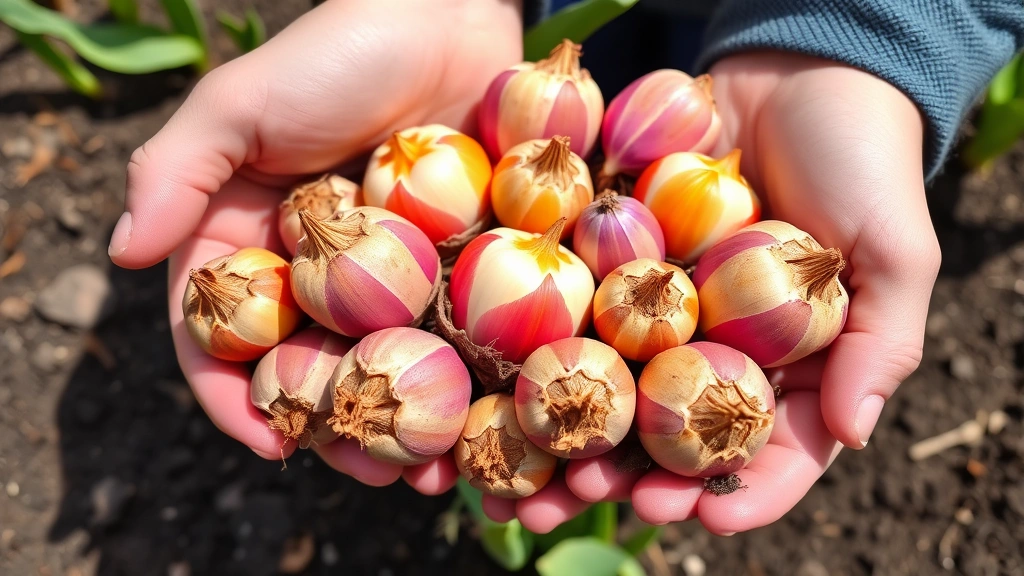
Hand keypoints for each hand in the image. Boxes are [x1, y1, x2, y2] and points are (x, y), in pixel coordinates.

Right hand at [108, 0, 522, 491]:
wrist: (444, 9)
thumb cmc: (336, 50)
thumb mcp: (239, 103)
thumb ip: (174, 170)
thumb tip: (120, 253)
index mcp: (251, 244)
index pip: (228, 336)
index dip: (238, 396)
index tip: (272, 442)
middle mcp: (317, 270)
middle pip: (315, 366)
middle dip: (336, 427)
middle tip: (370, 472)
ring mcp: (391, 271)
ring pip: (389, 363)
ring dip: (405, 420)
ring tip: (430, 467)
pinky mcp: (455, 260)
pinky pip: (457, 329)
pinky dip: (469, 373)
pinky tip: (487, 411)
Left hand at [494, 52, 940, 533]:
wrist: (794, 69)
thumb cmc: (861, 159)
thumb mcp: (896, 248)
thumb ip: (884, 340)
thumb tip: (855, 433)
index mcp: (792, 365)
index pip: (770, 449)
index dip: (740, 493)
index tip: (700, 519)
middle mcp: (721, 349)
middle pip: (675, 435)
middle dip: (633, 477)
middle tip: (592, 498)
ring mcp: (663, 310)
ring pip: (614, 388)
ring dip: (572, 435)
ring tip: (533, 472)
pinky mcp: (617, 265)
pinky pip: (580, 315)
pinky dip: (543, 352)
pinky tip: (502, 385)